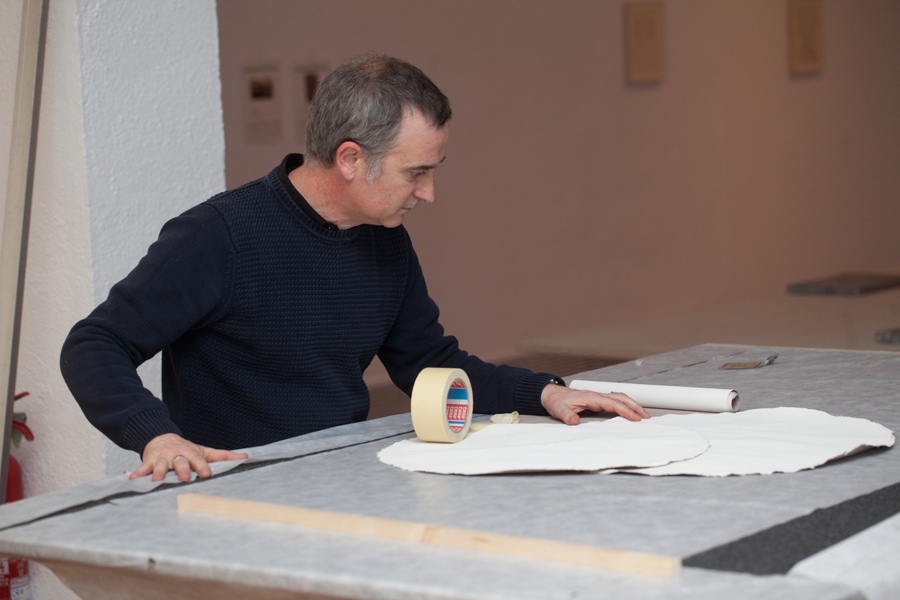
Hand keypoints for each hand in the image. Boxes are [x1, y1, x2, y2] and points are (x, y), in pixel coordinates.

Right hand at [130, 433, 248, 481]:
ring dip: (159, 472)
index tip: (207, 475)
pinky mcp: (150, 461)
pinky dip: (138, 472)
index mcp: (192, 454)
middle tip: (185, 478)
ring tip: (156, 480)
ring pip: (162, 465)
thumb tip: (246, 457)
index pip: (199, 460)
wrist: (163, 438)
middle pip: (181, 463)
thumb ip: (224, 456)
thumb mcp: (205, 451)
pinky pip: (143, 467)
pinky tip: (132, 479)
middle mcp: (178, 456)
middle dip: (183, 470)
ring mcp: (163, 458)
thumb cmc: (187, 449)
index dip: (203, 467)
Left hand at [541, 384, 649, 424]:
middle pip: (620, 398)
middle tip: (646, 417)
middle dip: (634, 406)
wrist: (551, 394)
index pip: (612, 403)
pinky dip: (625, 405)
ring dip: (632, 405)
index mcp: (591, 398)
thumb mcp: (559, 410)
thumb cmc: (556, 401)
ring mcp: (598, 398)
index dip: (624, 410)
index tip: (635, 418)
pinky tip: (630, 412)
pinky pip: (614, 401)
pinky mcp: (597, 401)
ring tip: (642, 415)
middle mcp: (597, 396)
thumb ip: (567, 416)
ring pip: (619, 398)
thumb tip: (574, 422)